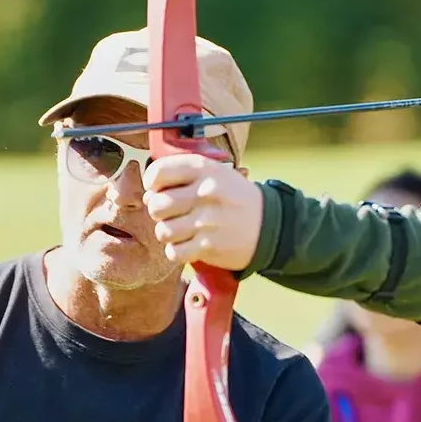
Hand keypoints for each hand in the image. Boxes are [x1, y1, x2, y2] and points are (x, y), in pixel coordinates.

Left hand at [144, 154, 264, 271]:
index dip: (152, 183)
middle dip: (159, 212)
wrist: (272, 226)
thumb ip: (183, 177)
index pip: (158, 173)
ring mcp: (207, 221)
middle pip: (156, 205)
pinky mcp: (209, 246)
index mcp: (204, 169)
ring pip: (163, 231)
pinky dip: (178, 251)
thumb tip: (148, 196)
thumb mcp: (216, 174)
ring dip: (169, 234)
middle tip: (172, 214)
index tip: (158, 189)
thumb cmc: (237, 199)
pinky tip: (189, 245)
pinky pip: (175, 252)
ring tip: (183, 231)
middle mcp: (205, 193)